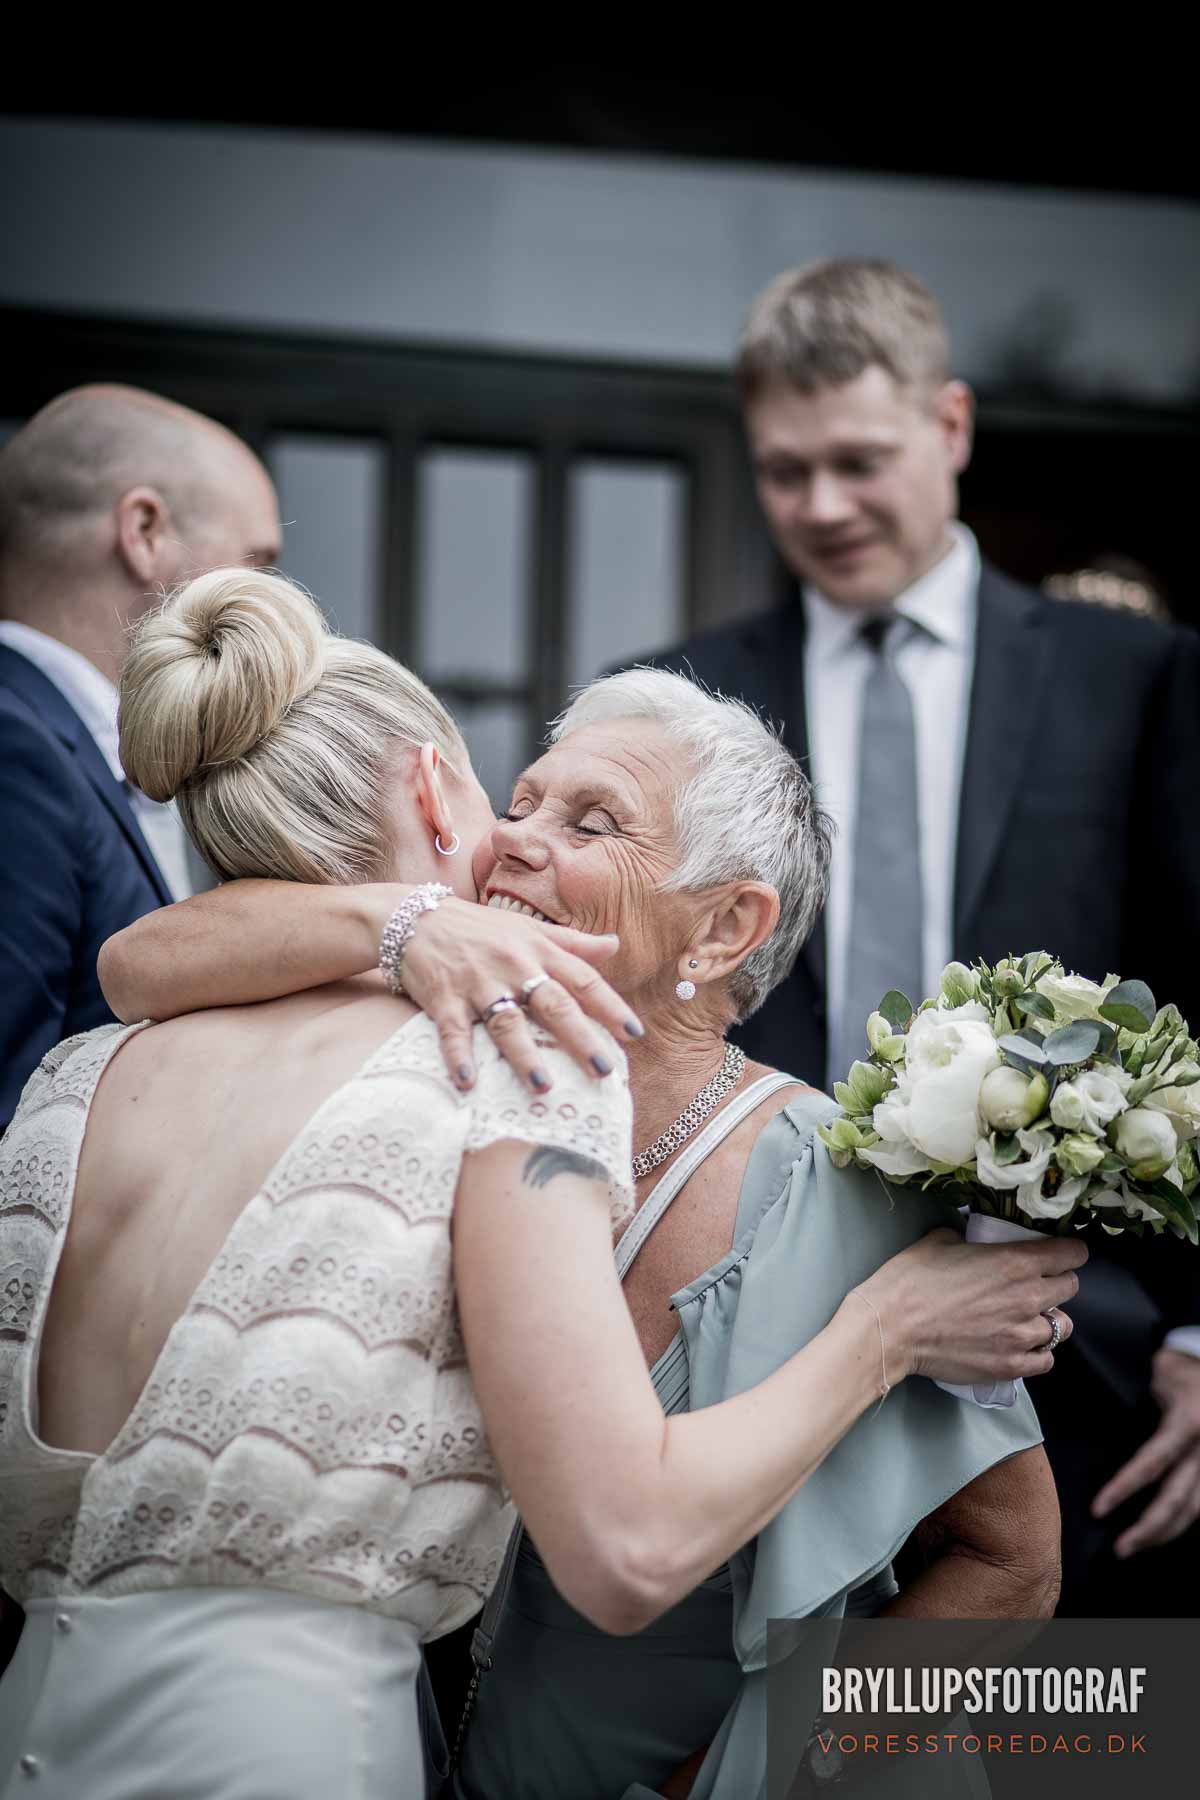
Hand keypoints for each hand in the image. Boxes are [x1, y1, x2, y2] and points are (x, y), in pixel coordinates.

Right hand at [398, 896, 643, 1091]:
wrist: (412, 918)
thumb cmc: (478, 928)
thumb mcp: (529, 929)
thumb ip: (573, 943)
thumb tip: (616, 945)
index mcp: (538, 950)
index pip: (582, 979)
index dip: (610, 1006)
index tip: (635, 1033)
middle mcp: (513, 966)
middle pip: (553, 1004)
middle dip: (579, 1037)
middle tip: (603, 1070)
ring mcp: (478, 983)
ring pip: (507, 1021)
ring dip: (524, 1054)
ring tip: (543, 1085)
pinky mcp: (443, 998)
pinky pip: (453, 1031)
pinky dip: (459, 1057)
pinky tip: (468, 1083)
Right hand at [859, 1228, 1086, 1387]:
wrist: (891, 1328)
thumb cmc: (911, 1280)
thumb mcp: (940, 1240)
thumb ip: (969, 1238)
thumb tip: (972, 1240)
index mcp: (1016, 1261)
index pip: (1073, 1254)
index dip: (1068, 1251)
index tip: (1060, 1253)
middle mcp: (1028, 1297)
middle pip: (1071, 1287)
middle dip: (1057, 1282)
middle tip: (1036, 1283)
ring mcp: (1022, 1336)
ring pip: (1063, 1327)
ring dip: (1048, 1319)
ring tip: (1027, 1318)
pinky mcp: (1010, 1366)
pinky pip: (1046, 1360)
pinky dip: (1038, 1351)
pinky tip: (1020, 1345)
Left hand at [1091, 1349, 1199, 1556]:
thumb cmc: (1177, 1367)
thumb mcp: (1156, 1378)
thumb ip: (1136, 1407)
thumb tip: (1096, 1431)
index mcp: (1185, 1423)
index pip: (1152, 1464)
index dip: (1125, 1489)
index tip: (1100, 1509)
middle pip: (1178, 1499)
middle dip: (1148, 1528)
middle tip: (1120, 1549)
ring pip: (1194, 1509)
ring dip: (1165, 1532)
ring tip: (1134, 1546)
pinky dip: (1181, 1520)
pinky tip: (1161, 1533)